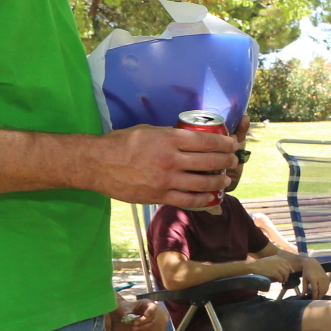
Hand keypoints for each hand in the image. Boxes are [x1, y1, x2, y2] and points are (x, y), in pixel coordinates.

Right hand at [84, 124, 236, 207]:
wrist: (97, 164)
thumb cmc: (121, 143)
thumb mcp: (148, 130)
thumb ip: (170, 135)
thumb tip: (190, 138)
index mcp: (169, 139)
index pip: (207, 141)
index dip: (225, 143)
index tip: (232, 144)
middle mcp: (170, 159)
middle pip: (210, 161)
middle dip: (227, 161)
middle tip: (233, 160)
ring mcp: (165, 180)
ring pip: (203, 182)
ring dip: (219, 180)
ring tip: (225, 178)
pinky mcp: (158, 196)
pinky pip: (187, 200)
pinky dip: (202, 198)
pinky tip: (210, 196)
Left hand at [122, 298, 154, 330]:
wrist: (127, 312)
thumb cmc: (127, 307)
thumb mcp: (126, 306)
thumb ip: (125, 310)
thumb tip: (125, 315)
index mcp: (147, 303)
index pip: (153, 307)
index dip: (150, 311)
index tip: (145, 315)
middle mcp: (151, 311)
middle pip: (152, 317)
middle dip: (143, 321)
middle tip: (134, 323)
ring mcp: (150, 319)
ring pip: (151, 324)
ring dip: (142, 327)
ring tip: (133, 328)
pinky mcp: (148, 325)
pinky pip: (147, 330)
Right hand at [242, 256, 296, 285]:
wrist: (254, 265)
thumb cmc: (260, 263)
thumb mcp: (270, 259)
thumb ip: (276, 261)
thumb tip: (281, 268)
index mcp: (278, 258)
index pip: (287, 263)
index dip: (290, 268)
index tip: (292, 271)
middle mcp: (279, 261)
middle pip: (287, 269)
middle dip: (287, 274)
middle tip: (286, 278)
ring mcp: (277, 267)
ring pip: (285, 273)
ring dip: (285, 278)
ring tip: (283, 281)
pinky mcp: (274, 272)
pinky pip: (280, 277)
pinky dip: (281, 280)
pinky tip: (279, 281)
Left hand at [283, 253, 329, 298]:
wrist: (312, 263)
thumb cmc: (306, 272)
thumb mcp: (304, 280)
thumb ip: (304, 288)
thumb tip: (302, 296)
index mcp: (313, 279)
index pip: (315, 290)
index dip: (314, 296)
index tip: (313, 300)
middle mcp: (320, 278)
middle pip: (321, 290)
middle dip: (319, 297)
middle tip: (316, 300)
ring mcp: (324, 277)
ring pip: (325, 289)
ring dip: (322, 294)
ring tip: (319, 297)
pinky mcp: (327, 277)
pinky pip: (327, 286)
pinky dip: (325, 290)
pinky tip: (322, 292)